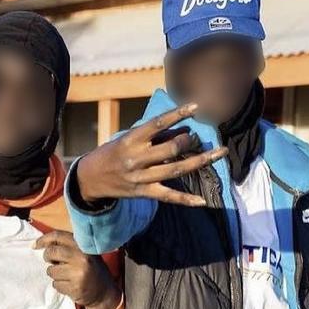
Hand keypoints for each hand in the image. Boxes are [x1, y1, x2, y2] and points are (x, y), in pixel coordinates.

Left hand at [34, 230, 120, 308]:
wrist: (104, 292)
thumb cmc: (91, 270)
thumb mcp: (85, 253)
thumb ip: (68, 247)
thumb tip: (44, 244)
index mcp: (83, 246)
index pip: (58, 236)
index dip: (43, 240)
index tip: (34, 245)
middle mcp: (81, 257)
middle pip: (51, 252)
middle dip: (48, 257)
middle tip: (53, 262)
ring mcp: (78, 273)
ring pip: (51, 271)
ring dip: (55, 275)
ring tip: (67, 276)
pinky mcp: (74, 287)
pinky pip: (55, 284)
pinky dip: (60, 286)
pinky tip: (70, 285)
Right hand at [75, 103, 226, 206]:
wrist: (91, 178)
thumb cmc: (114, 153)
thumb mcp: (128, 139)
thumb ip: (153, 136)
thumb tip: (182, 131)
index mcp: (132, 139)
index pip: (158, 123)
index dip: (178, 114)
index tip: (197, 106)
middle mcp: (136, 158)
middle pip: (171, 149)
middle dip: (189, 141)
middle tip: (197, 137)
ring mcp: (140, 177)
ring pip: (175, 170)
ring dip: (200, 161)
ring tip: (218, 153)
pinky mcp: (143, 192)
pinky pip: (168, 196)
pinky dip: (186, 200)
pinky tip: (203, 201)